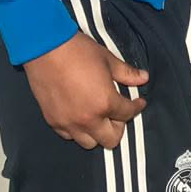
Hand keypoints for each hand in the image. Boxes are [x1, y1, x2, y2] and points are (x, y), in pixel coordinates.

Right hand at [24, 31, 147, 149]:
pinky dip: (77, 130)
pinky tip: (80, 116)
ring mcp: (69, 123)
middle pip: (110, 140)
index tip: (138, 102)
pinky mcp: (53, 121)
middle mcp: (88, 119)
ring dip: (97, 132)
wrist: (46, 48)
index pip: (127, 114)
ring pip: (89, 143)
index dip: (136, 107)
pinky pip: (69, 136)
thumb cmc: (79, 51)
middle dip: (119, 127)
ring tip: (98, 117)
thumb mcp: (108, 60)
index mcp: (105, 103)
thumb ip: (127, 73)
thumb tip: (144, 78)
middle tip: (118, 113)